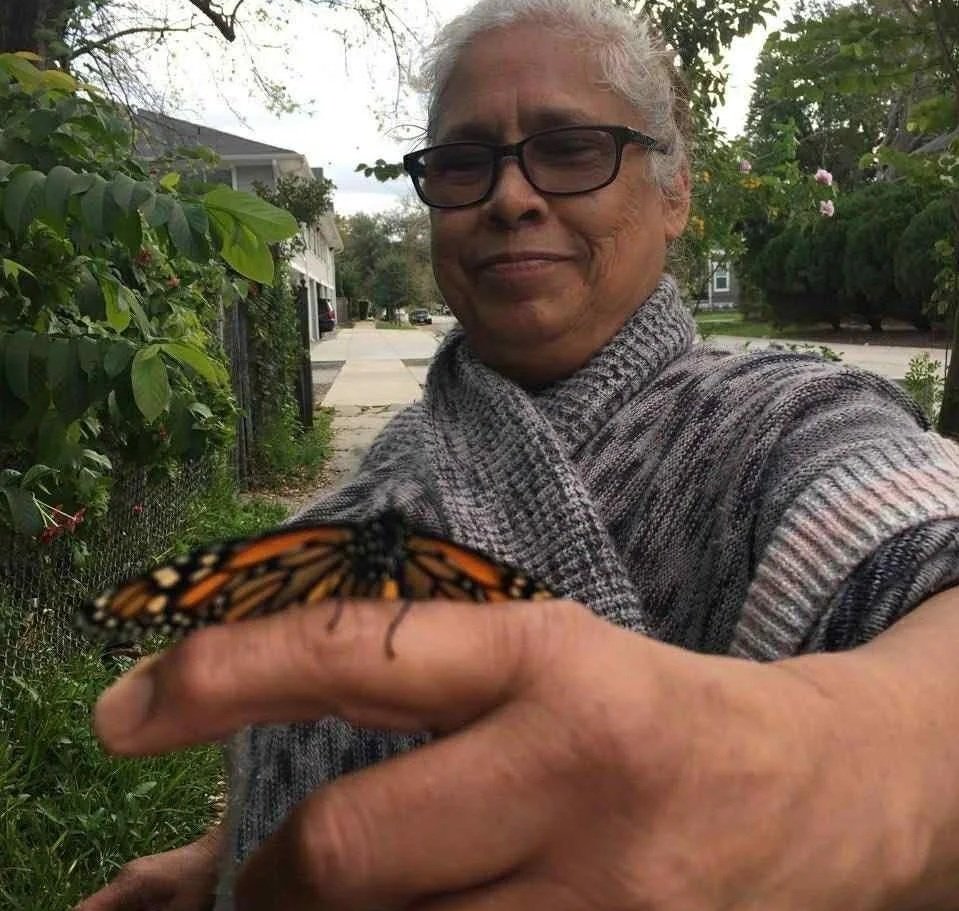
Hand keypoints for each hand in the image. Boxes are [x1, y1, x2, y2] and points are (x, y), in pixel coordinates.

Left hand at [92, 600, 922, 909]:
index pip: (357, 652)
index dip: (225, 678)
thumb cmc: (633, 714)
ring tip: (346, 899)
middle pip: (349, 851)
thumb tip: (178, 834)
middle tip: (266, 878)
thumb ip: (372, 731)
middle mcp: (570, 768)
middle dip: (274, 879)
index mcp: (539, 658)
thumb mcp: (519, 683)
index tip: (122, 710)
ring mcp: (605, 896)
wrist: (803, 790)